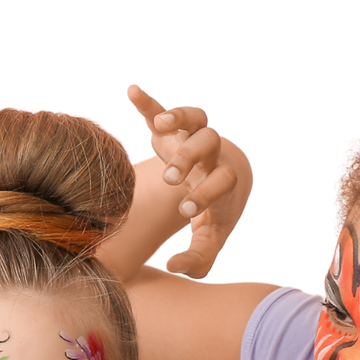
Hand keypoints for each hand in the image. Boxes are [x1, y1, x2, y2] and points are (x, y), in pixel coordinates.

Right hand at [123, 81, 253, 277]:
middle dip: (190, 158)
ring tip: (163, 124)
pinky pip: (161, 108)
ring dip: (180, 118)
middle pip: (209, 144)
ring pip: (195, 118)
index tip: (187, 210)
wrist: (228, 174)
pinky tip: (131, 90)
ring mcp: (192, 135)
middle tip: (171, 178)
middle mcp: (212, 154)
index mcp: (223, 181)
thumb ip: (196, 259)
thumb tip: (172, 268)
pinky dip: (148, 100)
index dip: (206, 194)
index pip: (221, 182)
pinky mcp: (172, 126)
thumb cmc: (217, 211)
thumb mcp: (211, 237)